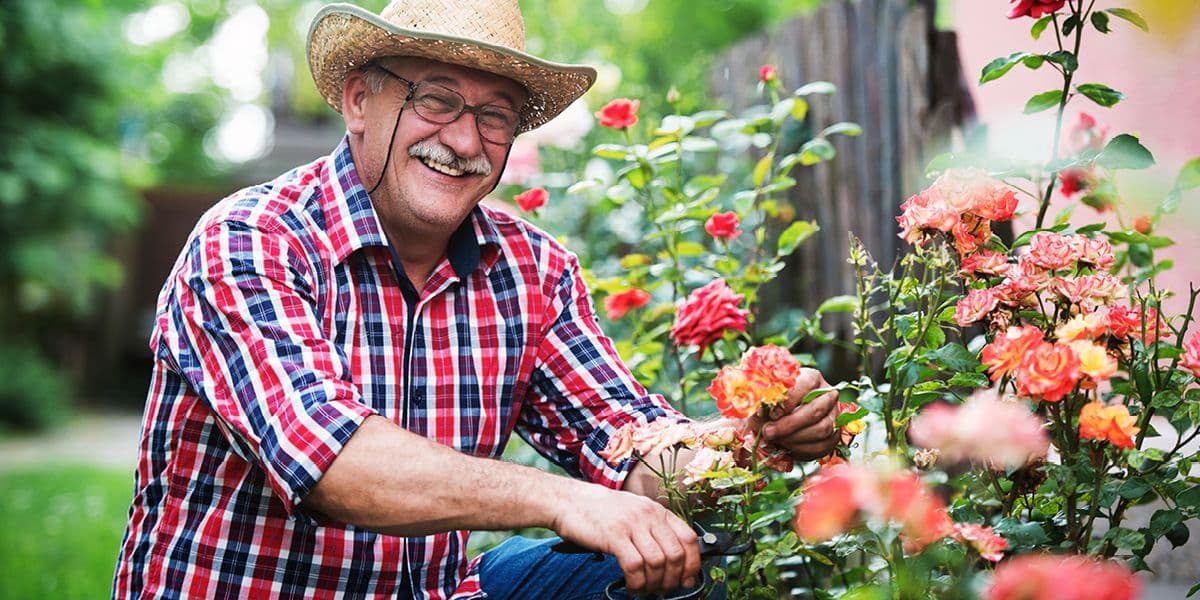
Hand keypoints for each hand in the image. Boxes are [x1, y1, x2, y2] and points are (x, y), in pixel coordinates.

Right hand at [551, 481, 700, 595]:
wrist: (570, 500)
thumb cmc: (601, 511)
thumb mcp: (635, 513)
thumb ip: (653, 531)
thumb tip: (673, 561)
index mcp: (657, 511)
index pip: (689, 538)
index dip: (693, 563)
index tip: (688, 580)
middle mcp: (649, 515)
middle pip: (675, 554)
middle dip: (673, 579)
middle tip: (664, 590)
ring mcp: (632, 524)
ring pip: (657, 562)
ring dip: (654, 583)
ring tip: (646, 590)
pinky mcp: (614, 535)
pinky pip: (635, 566)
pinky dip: (637, 583)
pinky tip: (632, 587)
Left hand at [758, 367, 839, 460]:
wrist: (775, 418)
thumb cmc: (769, 403)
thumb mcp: (764, 397)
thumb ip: (762, 401)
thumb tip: (759, 411)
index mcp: (812, 377)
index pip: (807, 384)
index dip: (789, 400)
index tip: (771, 413)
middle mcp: (827, 395)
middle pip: (816, 410)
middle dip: (790, 425)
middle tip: (768, 432)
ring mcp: (833, 415)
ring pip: (822, 430)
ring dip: (795, 439)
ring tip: (776, 440)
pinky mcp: (833, 435)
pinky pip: (824, 446)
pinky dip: (803, 450)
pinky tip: (787, 447)